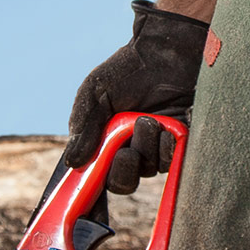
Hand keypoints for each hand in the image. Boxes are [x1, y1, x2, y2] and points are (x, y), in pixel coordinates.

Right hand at [66, 1, 209, 192]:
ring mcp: (154, 147)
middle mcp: (128, 149)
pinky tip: (166, 129)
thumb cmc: (125, 70)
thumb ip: (84, 127)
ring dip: (147, 149)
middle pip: (122, 182)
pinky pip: (171, 160)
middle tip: (126, 151)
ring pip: (148, 170)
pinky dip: (167, 148)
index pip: (96, 176)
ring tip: (148, 120)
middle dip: (123, 171)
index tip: (91, 198)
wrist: (164, 51)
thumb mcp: (95, 94)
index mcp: (103, 142)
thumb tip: (72, 162)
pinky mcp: (178, 141)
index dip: (92, 192)